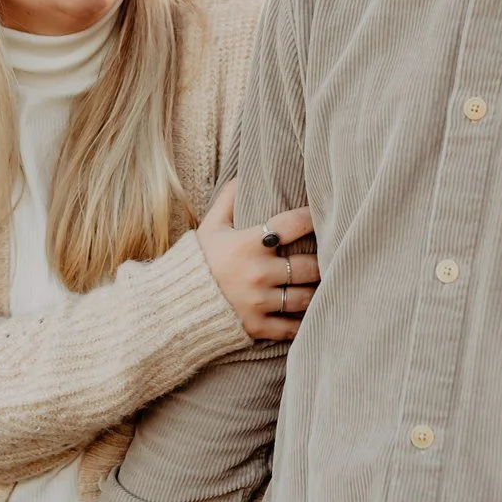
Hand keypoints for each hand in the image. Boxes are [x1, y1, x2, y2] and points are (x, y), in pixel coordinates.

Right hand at [196, 180, 315, 341]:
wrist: (171, 306)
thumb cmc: (196, 262)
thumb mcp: (209, 227)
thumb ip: (229, 200)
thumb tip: (244, 173)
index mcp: (247, 245)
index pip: (292, 225)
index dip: (311, 218)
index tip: (322, 216)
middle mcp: (257, 274)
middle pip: (308, 266)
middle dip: (321, 261)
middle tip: (330, 257)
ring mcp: (258, 303)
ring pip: (305, 297)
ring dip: (316, 291)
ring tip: (322, 284)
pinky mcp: (256, 327)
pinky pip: (292, 327)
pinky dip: (304, 322)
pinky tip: (311, 314)